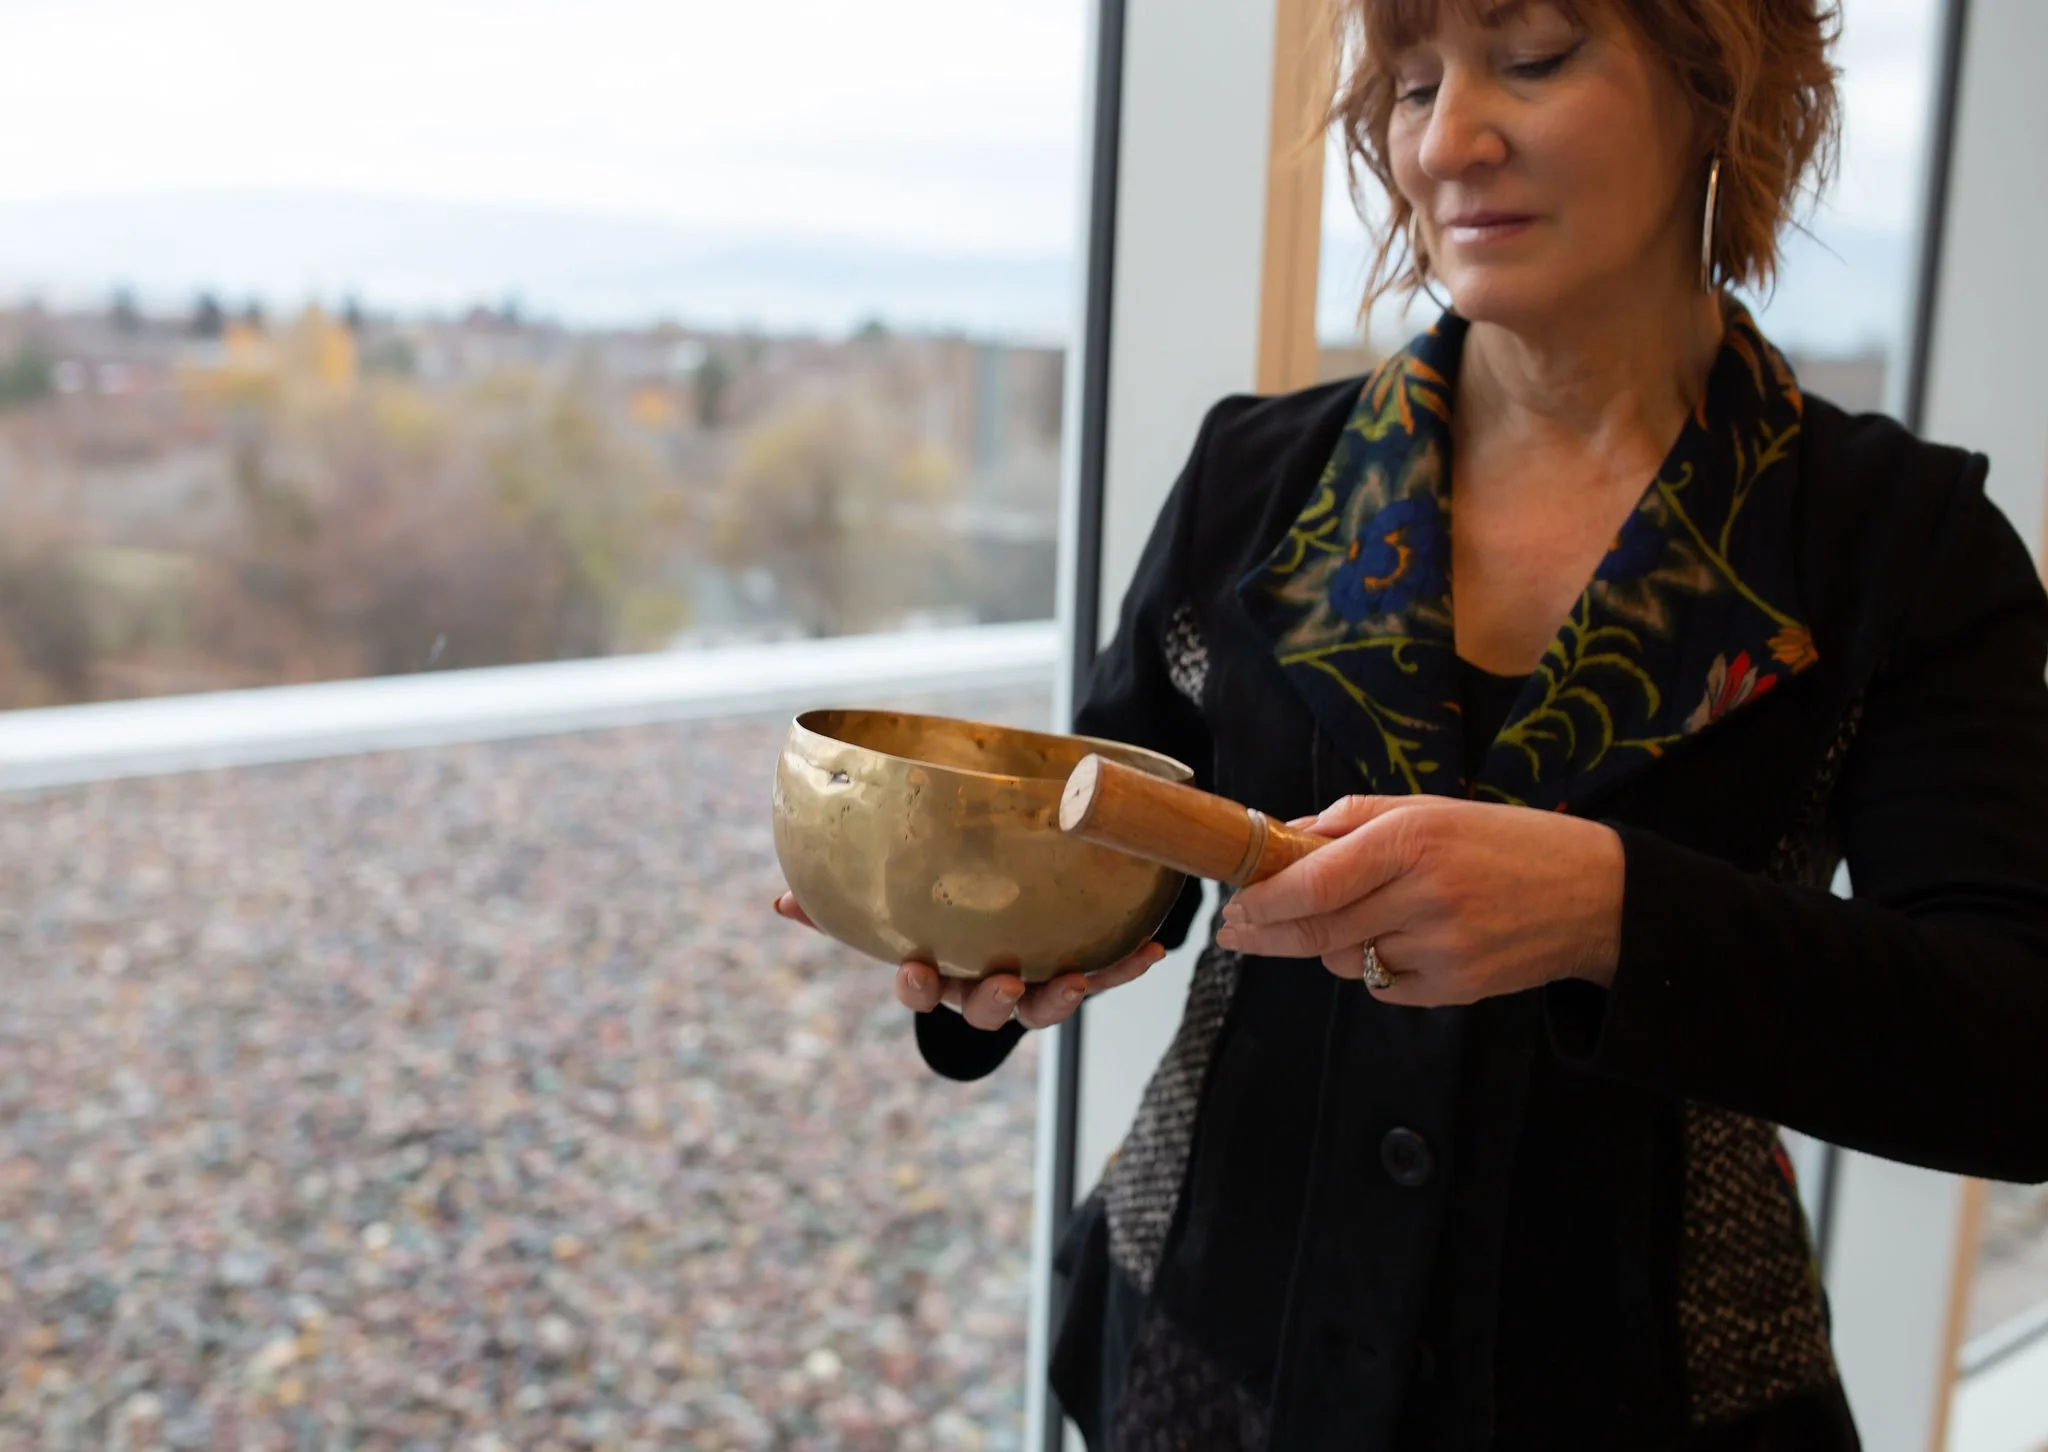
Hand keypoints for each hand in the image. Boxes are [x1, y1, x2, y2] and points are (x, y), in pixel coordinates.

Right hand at [772, 890, 1166, 1029]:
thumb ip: (837, 914)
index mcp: (940, 977)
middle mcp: (984, 991)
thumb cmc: (936, 934)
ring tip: (1081, 979)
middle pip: (987, 1007)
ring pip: (1045, 1004)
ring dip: (1064, 994)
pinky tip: (1154, 950)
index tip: (915, 969)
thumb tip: (780, 901)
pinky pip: (1105, 974)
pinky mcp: (1075, 977)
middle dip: (995, 999)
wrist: (996, 957)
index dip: (917, 985)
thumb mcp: (889, 924)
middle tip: (1006, 981)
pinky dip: (1127, 966)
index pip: (920, 990)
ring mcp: (1031, 988)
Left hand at [1212, 794, 1623, 1006]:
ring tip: (1359, 917)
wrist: (1595, 895)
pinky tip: (1402, 941)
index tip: (1233, 906)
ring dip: (1327, 943)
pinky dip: (1372, 967)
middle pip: (1317, 929)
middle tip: (1236, 933)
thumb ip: (1353, 819)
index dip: (1265, 900)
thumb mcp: (1430, 808)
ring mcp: (1442, 949)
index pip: (1316, 881)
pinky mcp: (1455, 989)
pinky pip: (1381, 986)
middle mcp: (1426, 896)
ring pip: (1344, 960)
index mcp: (1415, 839)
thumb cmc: (1505, 842)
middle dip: (1266, 933)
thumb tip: (1285, 836)